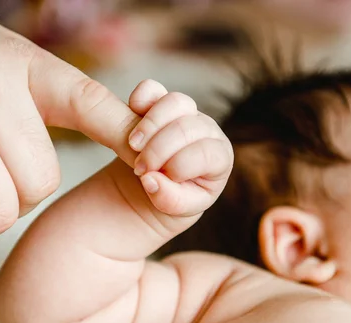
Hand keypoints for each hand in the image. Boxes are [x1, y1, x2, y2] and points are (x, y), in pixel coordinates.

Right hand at [127, 79, 232, 218]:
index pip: (207, 153)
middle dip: (159, 149)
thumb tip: (150, 181)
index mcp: (219, 157)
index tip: (153, 180)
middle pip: (188, 128)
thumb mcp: (172, 206)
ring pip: (176, 103)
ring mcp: (184, 112)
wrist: (152, 185)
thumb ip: (168, 199)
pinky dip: (140, 97)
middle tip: (139, 169)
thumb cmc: (170, 198)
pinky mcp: (159, 102)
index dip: (180, 165)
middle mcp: (206, 130)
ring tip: (132, 146)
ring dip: (150, 124)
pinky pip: (151, 89)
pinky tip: (130, 116)